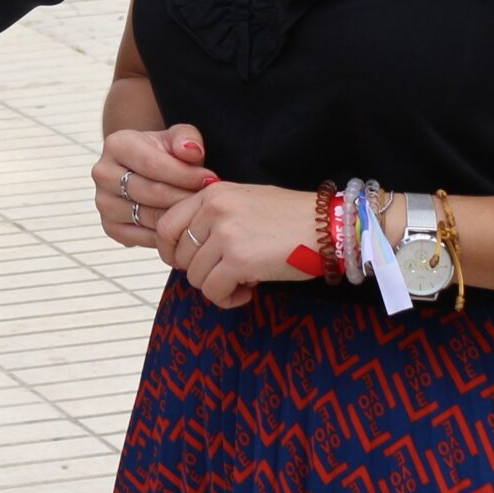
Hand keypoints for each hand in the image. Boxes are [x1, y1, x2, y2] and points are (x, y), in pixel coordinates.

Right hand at [91, 123, 214, 251]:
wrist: (143, 170)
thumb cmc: (163, 153)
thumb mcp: (177, 137)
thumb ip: (186, 138)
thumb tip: (191, 151)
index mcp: (117, 145)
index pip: (152, 164)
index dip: (185, 174)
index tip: (211, 180)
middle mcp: (103, 173)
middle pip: (151, 192)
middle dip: (185, 197)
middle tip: (209, 201)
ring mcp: (104, 202)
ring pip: (148, 216)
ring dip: (178, 217)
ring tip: (199, 212)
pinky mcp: (110, 226)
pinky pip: (143, 237)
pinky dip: (166, 235)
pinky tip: (183, 226)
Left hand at [152, 181, 319, 309]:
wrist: (328, 226)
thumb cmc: (292, 218)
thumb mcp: (244, 202)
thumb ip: (214, 217)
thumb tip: (190, 249)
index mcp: (211, 194)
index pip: (166, 225)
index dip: (170, 251)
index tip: (185, 263)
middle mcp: (213, 210)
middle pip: (179, 255)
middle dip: (198, 271)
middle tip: (225, 274)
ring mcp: (225, 234)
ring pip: (195, 276)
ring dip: (217, 286)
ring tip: (243, 282)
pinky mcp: (238, 260)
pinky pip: (213, 291)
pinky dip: (228, 298)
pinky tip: (248, 291)